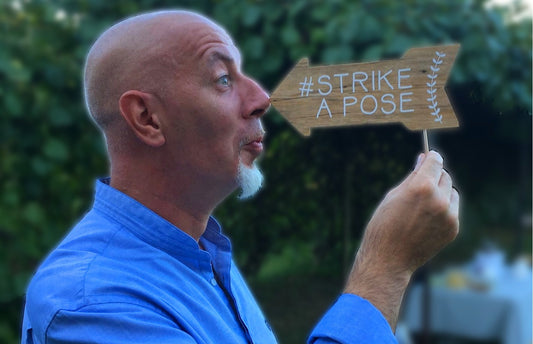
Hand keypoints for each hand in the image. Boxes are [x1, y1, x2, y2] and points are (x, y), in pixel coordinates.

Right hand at [345, 151, 459, 329]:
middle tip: (421, 184)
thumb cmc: (384, 225)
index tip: (428, 157)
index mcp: (422, 187)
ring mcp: (449, 215)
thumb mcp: (393, 196)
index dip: (430, 157)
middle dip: (434, 176)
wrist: (389, 259)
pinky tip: (426, 219)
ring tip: (423, 205)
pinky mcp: (453, 229)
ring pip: (452, 192)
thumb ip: (412, 177)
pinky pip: (453, 210)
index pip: (435, 161)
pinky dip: (444, 209)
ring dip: (441, 192)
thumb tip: (423, 160)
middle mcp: (439, 199)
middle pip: (444, 175)